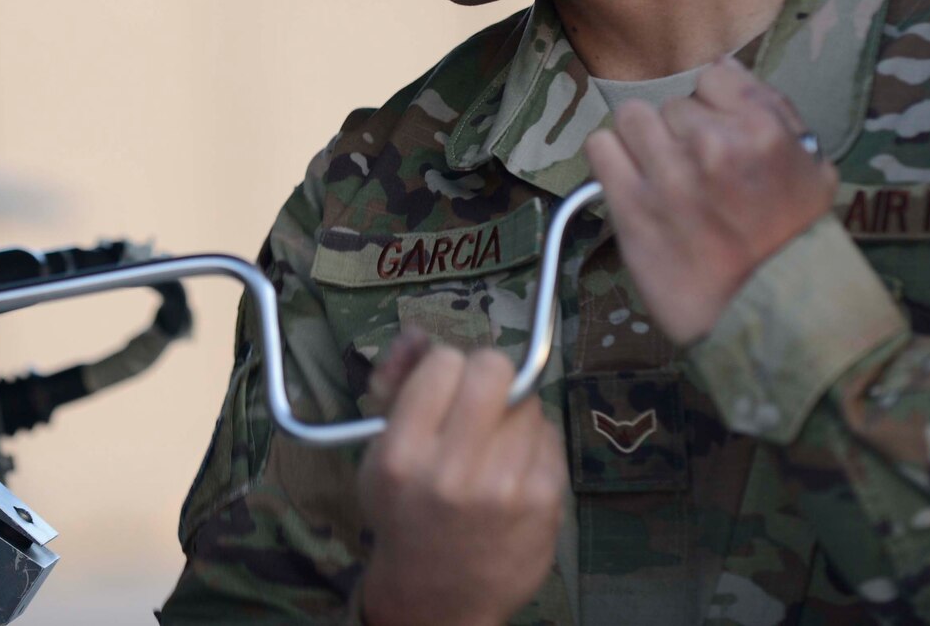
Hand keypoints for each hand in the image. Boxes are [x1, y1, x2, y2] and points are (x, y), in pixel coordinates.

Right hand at [358, 331, 565, 625]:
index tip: (443, 390)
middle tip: (479, 400)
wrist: (438, 596)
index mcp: (403, 455)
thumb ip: (396, 384)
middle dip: (487, 375)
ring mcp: (506, 488)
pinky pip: (550, 434)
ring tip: (493, 444)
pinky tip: (514, 468)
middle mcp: (454, 471)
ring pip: (528, 401)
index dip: (446, 369)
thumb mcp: (378, 453)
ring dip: (512, 412)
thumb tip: (419, 333)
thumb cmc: (405, 514)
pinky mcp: (546, 501)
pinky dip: (533, 442)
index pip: (444, 362)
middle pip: (494, 368)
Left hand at [582, 55, 835, 344]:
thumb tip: (726, 74)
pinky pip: (601, 148)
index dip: (712, 107)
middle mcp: (713, 144)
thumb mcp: (812, 170)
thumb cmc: (792, 242)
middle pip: (671, 105)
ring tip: (661, 176)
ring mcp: (668, 174)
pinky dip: (612, 161)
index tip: (716, 134)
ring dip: (642, 143)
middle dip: (679, 133)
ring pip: (631, 119)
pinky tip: (632, 184)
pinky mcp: (632, 205)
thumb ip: (774, 114)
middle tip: (693, 171)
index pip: (712, 77)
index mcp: (761, 128)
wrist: (768, 312)